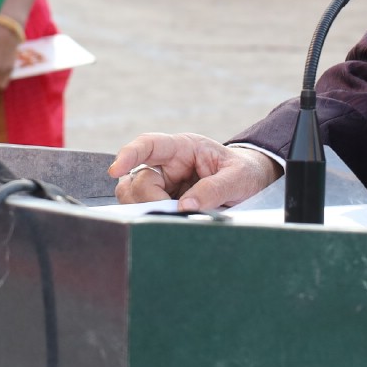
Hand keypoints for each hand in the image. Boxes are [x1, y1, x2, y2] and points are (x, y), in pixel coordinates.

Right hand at [108, 133, 279, 210]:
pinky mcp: (165, 201)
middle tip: (175, 212)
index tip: (115, 169)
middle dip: (150, 199)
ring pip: (136, 197)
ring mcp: (165, 184)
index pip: (149, 144)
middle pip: (138, 180)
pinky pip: (146, 210)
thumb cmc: (244, 173)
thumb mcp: (238, 178)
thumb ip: (214, 190)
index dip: (129, 154)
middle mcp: (168, 164)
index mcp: (184, 148)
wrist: (252, 183)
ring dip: (149, 209)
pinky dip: (154, 218)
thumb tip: (185, 206)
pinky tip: (171, 221)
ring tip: (176, 216)